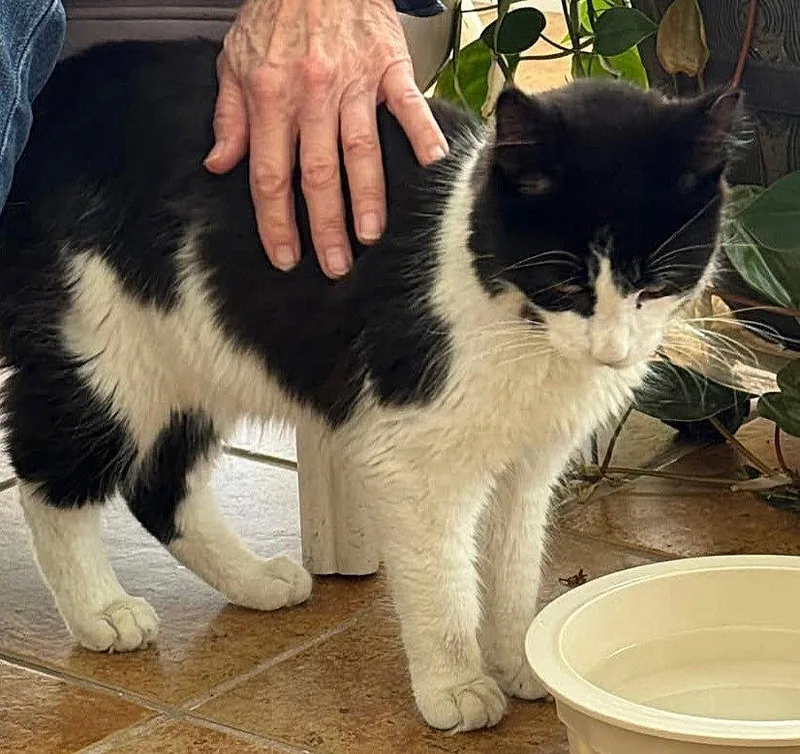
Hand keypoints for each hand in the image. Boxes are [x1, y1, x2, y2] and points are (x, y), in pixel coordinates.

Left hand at [204, 0, 448, 277]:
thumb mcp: (234, 60)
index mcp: (269, 97)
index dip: (276, 221)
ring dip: (367, 197)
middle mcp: (311, 95)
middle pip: (317, 173)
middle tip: (335, 265)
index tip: (286, 256)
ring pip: (360, 150)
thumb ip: (228, 117)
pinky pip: (408, 105)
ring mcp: (354, 82)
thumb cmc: (276, 13)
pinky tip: (433, 165)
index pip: (269, 174)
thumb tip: (219, 164)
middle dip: (325, 225)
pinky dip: (422, 134)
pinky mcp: (389, 67)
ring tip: (370, 236)